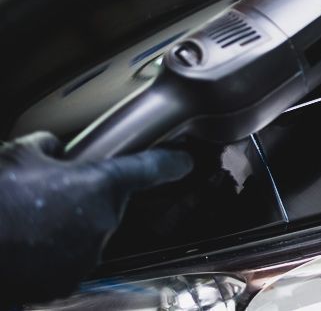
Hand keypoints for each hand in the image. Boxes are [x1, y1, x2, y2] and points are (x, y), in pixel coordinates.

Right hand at [0, 132, 192, 303]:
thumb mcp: (23, 153)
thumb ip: (53, 149)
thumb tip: (58, 153)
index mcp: (100, 185)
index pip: (150, 168)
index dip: (170, 162)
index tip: (185, 162)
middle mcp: (102, 223)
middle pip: (106, 204)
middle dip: (82, 198)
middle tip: (44, 196)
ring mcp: (85, 257)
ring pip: (86, 234)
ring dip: (66, 227)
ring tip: (28, 222)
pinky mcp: (64, 284)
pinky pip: (67, 261)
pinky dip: (51, 253)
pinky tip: (25, 244)